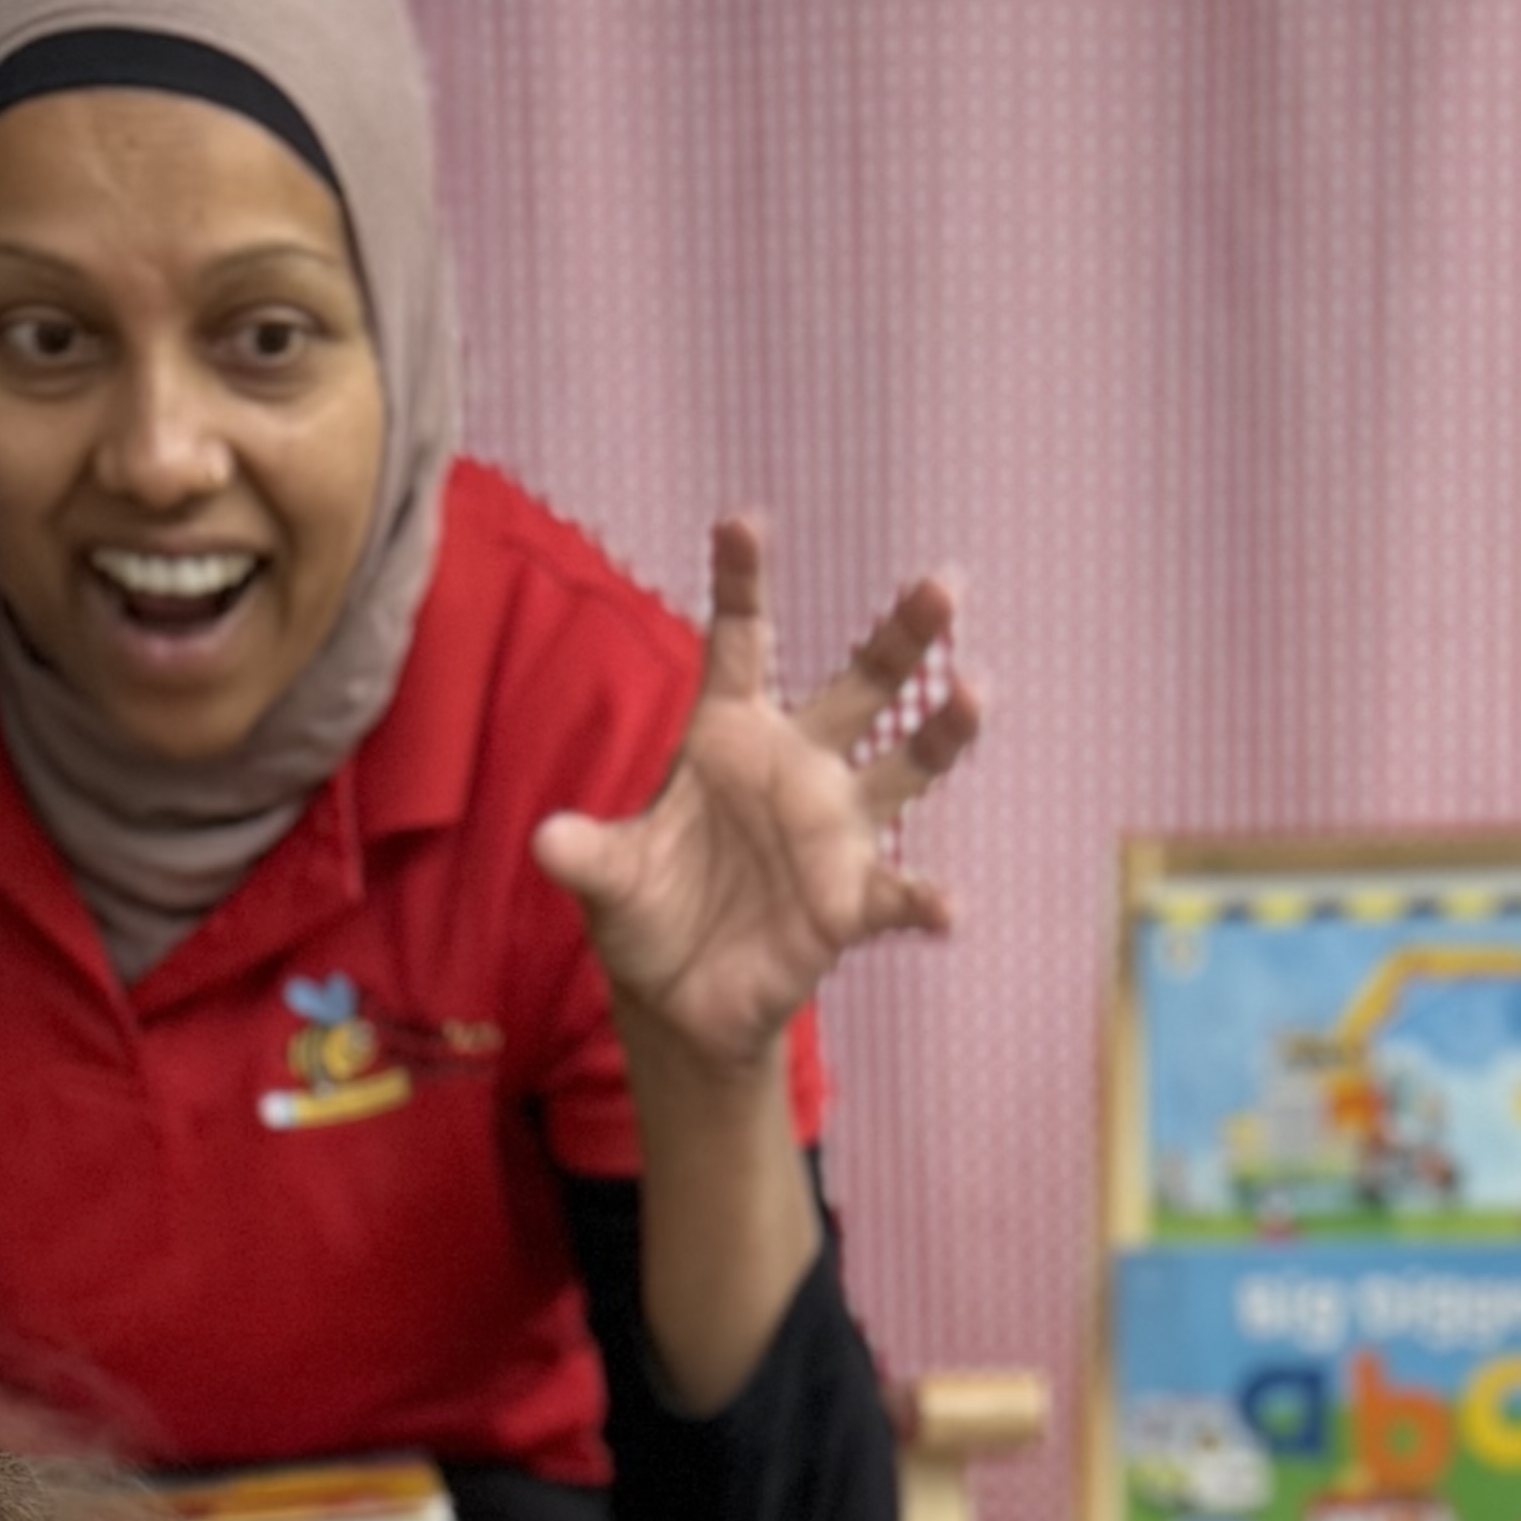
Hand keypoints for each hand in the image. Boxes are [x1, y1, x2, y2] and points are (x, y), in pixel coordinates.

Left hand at [536, 513, 976, 1080]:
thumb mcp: (608, 881)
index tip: (743, 522)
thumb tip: (547, 841)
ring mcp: (832, 830)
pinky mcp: (850, 900)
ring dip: (940, 733)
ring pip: (903, 766)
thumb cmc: (647, 915)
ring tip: (973, 692)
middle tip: (942, 585)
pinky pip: (897, 893)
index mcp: (729, 735)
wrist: (683, 998)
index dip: (742, 582)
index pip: (740, 643)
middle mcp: (796, 766)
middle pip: (859, 686)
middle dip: (901, 637)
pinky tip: (947, 909)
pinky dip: (924, 901)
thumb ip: (588, 855)